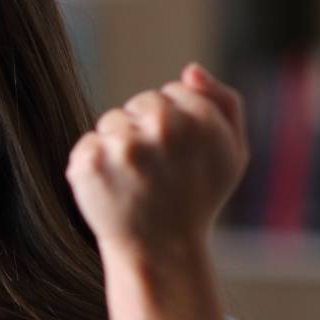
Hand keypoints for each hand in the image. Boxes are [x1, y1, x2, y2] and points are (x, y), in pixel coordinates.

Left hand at [66, 62, 248, 259]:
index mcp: (201, 117)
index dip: (177, 123)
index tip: (180, 155)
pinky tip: (113, 189)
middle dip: (145, 129)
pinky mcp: (89, 161)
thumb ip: (222, 102)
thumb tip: (190, 69)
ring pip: (112, 122)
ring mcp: (123, 144)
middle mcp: (164, 126)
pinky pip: (88, 143)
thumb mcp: (232, 152)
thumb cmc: (197, 199)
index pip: (173, 92)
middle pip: (140, 103)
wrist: (161, 250)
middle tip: (157, 170)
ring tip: (135, 182)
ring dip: (119, 146)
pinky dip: (94, 164)